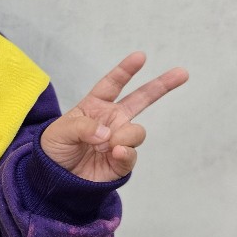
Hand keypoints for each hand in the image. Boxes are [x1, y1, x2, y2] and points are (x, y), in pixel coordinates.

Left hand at [40, 52, 188, 181]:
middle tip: (182, 73)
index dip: (126, 70)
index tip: (140, 56)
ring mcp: (119, 140)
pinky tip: (115, 153)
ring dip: (124, 136)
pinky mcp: (122, 161)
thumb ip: (83, 127)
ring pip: (137, 131)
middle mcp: (112, 120)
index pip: (113, 84)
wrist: (55, 180)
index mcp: (94, 106)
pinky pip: (132, 154)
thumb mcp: (60, 132)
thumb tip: (108, 134)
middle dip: (162, 85)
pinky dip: (125, 153)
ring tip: (105, 146)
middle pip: (141, 99)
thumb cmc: (55, 149)